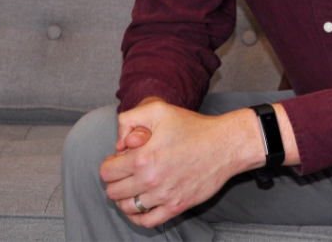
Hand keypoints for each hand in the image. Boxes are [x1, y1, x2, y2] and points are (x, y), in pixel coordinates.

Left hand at [99, 99, 263, 227]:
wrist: (224, 145)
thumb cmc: (193, 126)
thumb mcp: (159, 110)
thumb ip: (130, 119)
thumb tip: (119, 144)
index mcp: (143, 158)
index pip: (107, 172)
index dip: (110, 163)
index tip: (120, 159)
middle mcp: (151, 180)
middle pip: (113, 192)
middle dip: (115, 180)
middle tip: (126, 171)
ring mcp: (164, 196)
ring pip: (127, 207)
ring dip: (125, 197)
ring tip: (133, 186)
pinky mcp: (176, 207)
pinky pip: (146, 221)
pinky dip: (138, 216)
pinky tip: (141, 204)